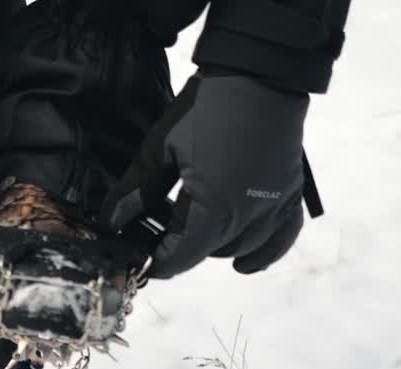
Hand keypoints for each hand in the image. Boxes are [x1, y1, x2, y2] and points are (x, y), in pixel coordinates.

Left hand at [102, 72, 311, 277]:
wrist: (260, 74)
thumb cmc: (209, 107)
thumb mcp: (161, 148)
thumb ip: (135, 191)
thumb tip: (111, 221)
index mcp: (212, 210)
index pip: (179, 258)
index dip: (155, 262)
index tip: (138, 258)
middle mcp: (246, 218)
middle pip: (206, 253)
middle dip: (179, 247)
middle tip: (156, 227)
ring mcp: (271, 208)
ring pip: (238, 248)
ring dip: (213, 245)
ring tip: (191, 225)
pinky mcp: (289, 195)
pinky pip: (279, 239)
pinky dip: (262, 253)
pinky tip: (244, 263)